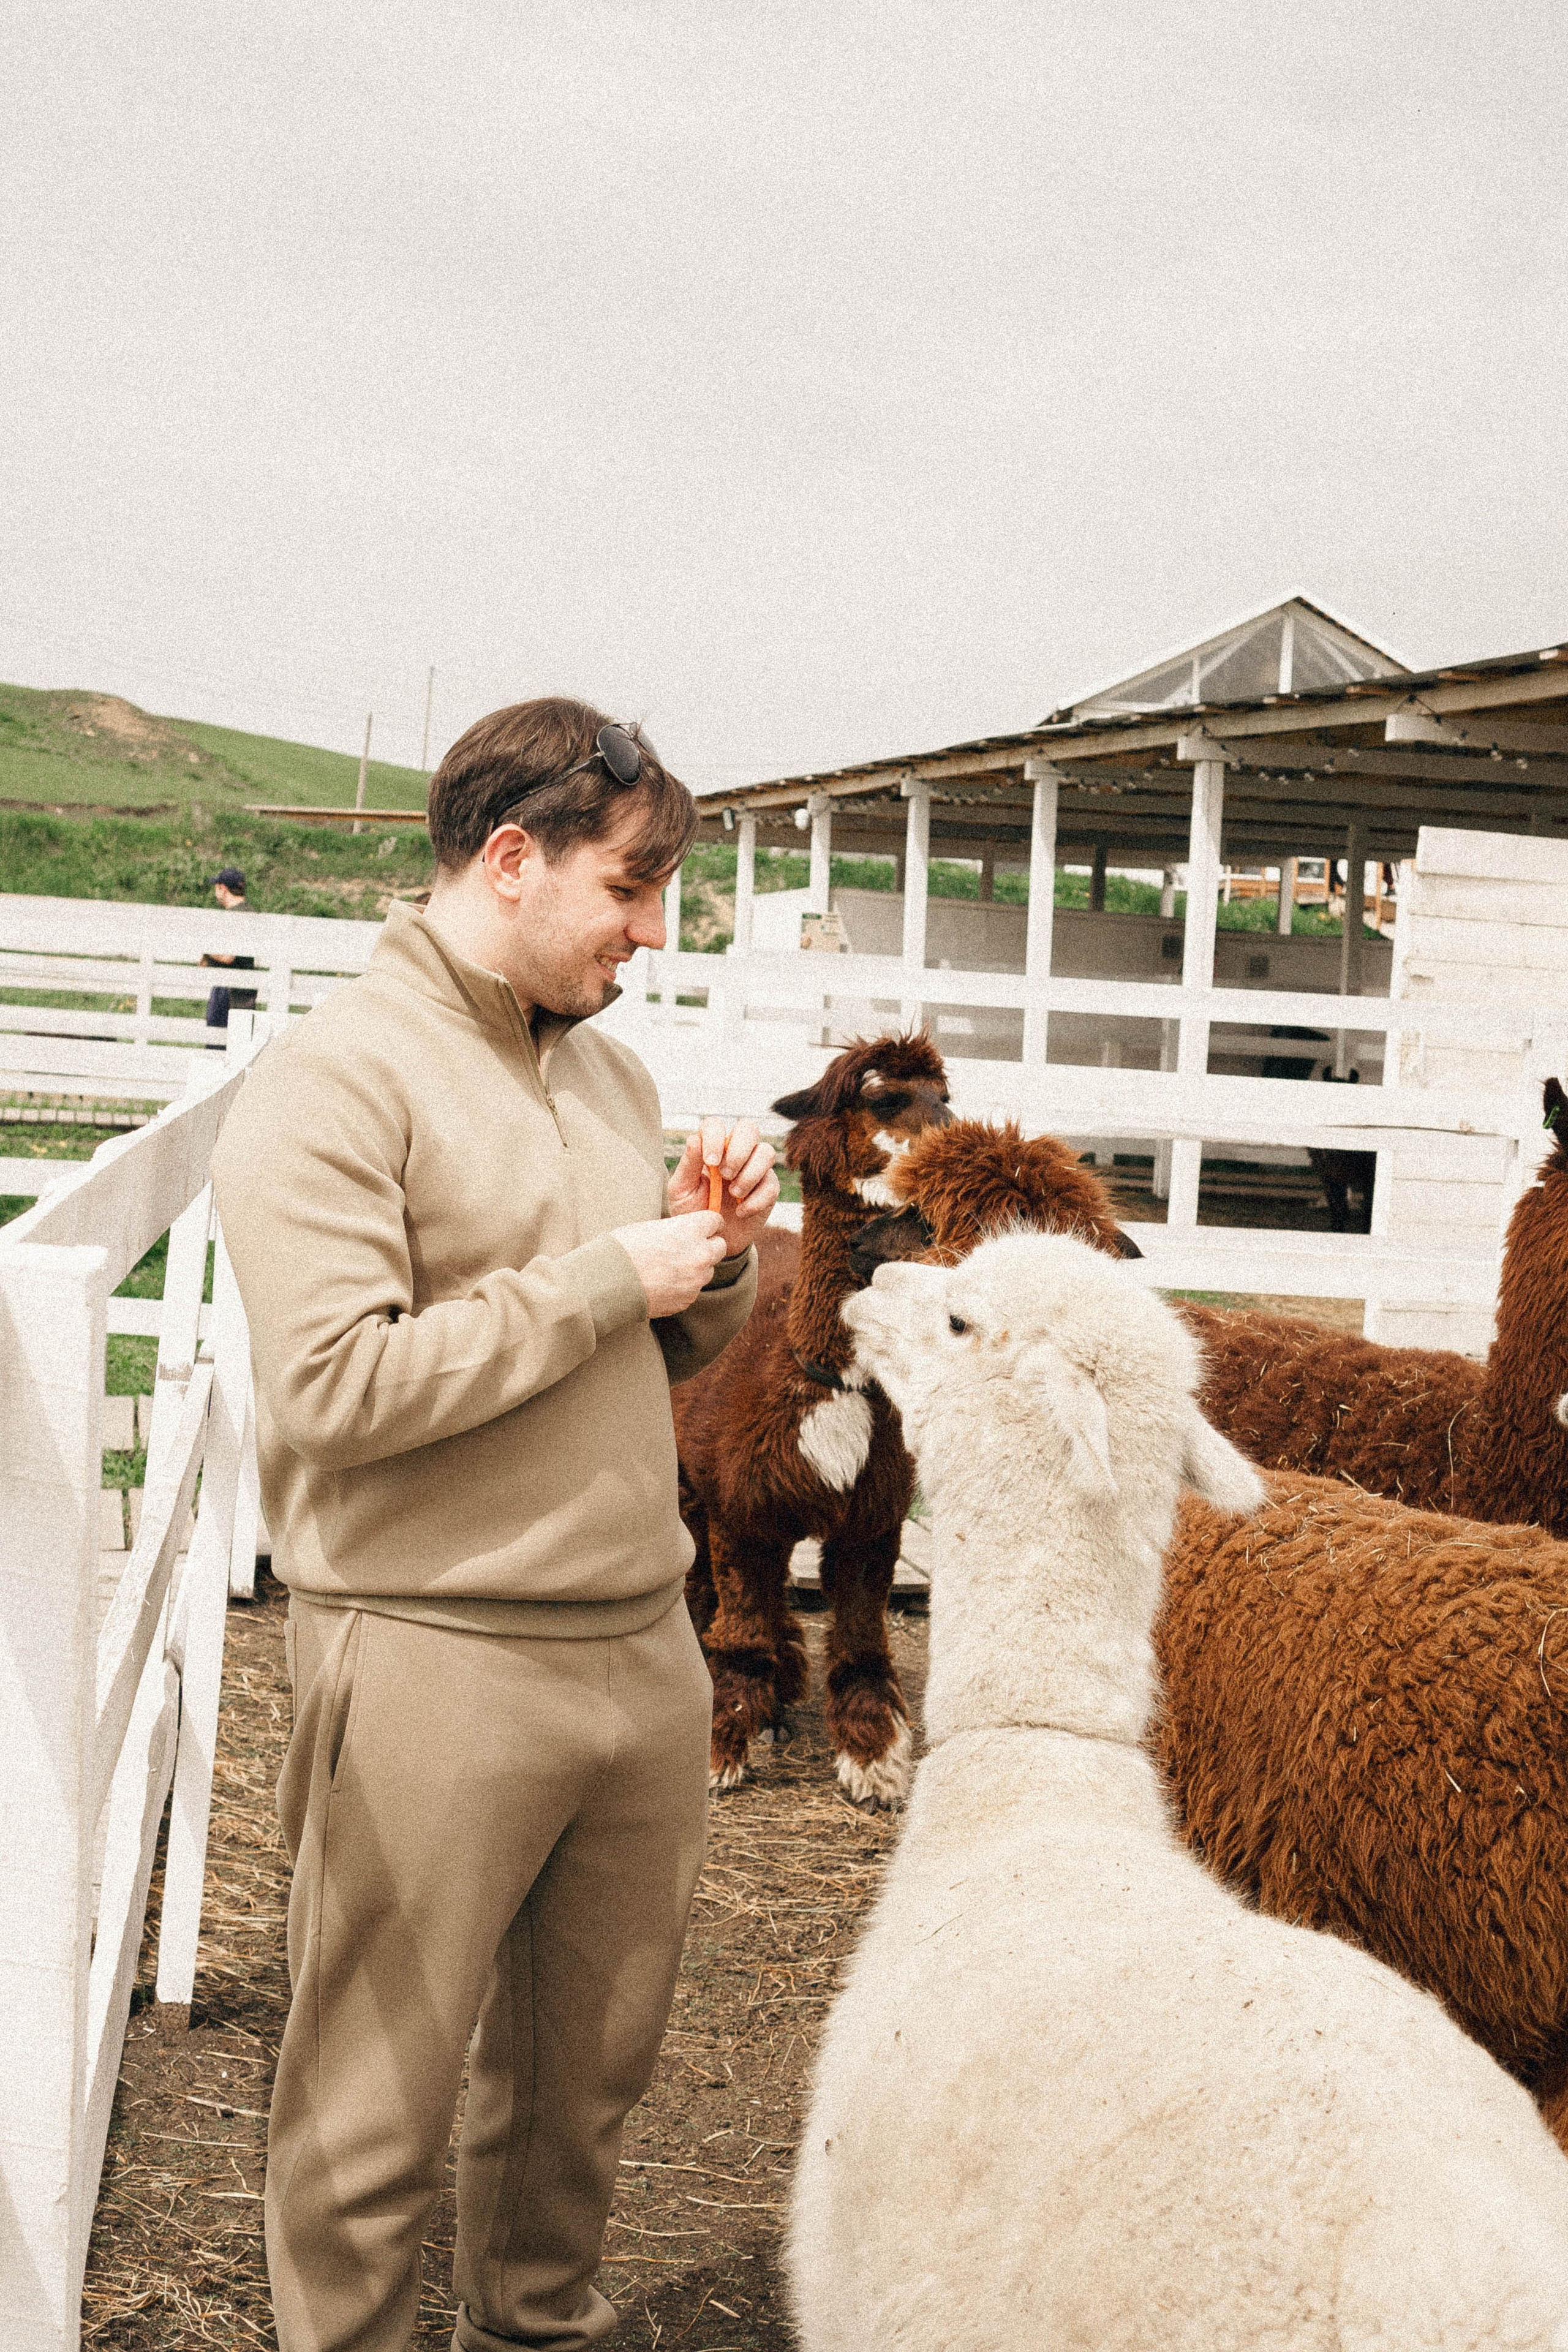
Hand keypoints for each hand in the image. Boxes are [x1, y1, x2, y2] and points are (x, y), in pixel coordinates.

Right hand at [613, 1212, 727, 1317]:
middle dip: (708, 1246)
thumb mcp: (651, 1227)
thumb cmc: (624, 1249)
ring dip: (696, 1268)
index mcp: (690, 1230)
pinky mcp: (688, 1299)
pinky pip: (693, 1289)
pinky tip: (663, 1283)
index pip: (715, 1221)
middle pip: (720, 1247)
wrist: (609, 1282)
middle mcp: (699, 1254)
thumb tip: (685, 1232)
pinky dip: (684, 1286)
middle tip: (690, 1247)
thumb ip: (676, 1229)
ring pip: (707, 1270)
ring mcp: (695, 1279)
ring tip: (670, 1268)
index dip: (708, 1224)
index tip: (704, 1227)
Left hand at [668, 1119, 779, 1255]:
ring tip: (734, 1194)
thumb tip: (695, 1139)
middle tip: (725, 1175)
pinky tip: (741, 1212)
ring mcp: (755, 1169)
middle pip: (748, 1128)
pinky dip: (756, 1200)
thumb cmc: (693, 1211)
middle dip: (738, 1151)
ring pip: (766, 1152)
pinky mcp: (768, 1189)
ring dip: (750, 1174)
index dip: (715, 1137)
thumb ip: (689, 1164)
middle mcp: (735, 1152)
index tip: (710, 1161)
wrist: (709, 1240)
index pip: (716, 1124)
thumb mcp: (682, 1190)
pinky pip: (772, 1184)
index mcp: (711, 1147)